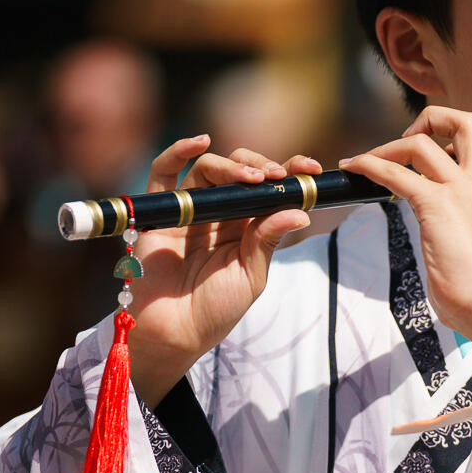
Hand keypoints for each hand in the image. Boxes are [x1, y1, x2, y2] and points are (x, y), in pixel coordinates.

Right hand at [126, 136, 320, 405]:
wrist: (175, 331)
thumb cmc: (215, 309)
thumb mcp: (250, 276)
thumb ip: (268, 241)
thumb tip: (300, 210)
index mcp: (246, 227)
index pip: (269, 189)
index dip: (289, 173)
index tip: (311, 169)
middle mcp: (220, 212)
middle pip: (240, 172)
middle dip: (262, 167)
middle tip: (277, 176)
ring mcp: (190, 209)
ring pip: (209, 168)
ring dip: (232, 167)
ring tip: (251, 180)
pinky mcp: (160, 211)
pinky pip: (165, 172)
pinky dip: (179, 151)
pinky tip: (200, 141)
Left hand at [339, 107, 471, 357]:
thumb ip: (467, 223)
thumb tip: (442, 227)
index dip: (468, 140)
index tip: (443, 153)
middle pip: (468, 121)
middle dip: (434, 118)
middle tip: (409, 139)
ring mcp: (459, 190)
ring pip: (423, 142)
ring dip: (389, 146)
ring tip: (368, 161)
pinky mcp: (436, 205)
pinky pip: (397, 173)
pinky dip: (370, 165)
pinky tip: (355, 167)